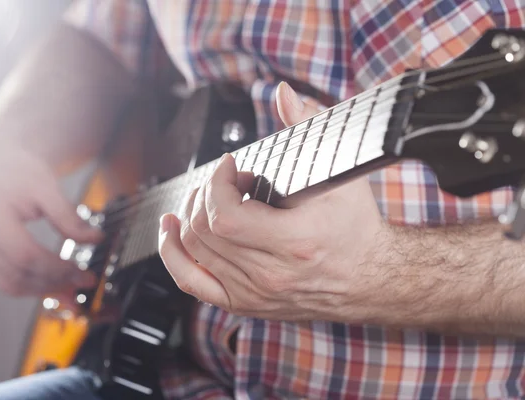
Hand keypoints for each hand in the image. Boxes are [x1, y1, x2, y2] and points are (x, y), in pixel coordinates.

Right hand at [0, 129, 101, 297]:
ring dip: (43, 290)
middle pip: (16, 274)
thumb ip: (69, 216)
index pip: (26, 255)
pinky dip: (29, 285)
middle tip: (83, 283)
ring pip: (7, 284)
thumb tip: (95, 239)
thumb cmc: (18, 170)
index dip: (58, 269)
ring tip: (72, 288)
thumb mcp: (47, 186)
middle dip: (54, 283)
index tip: (84, 273)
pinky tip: (52, 284)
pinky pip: (1, 279)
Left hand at [158, 82, 390, 321]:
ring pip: (192, 251)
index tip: (230, 166)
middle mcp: (270, 275)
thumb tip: (284, 94)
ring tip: (206, 196)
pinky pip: (191, 281)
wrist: (370, 278)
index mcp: (294, 243)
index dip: (217, 183)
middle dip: (205, 194)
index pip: (224, 216)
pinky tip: (171, 229)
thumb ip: (310, 128)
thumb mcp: (342, 174)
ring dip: (190, 214)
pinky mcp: (244, 303)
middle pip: (204, 231)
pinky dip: (173, 254)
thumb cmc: (355, 228)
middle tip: (226, 180)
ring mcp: (254, 293)